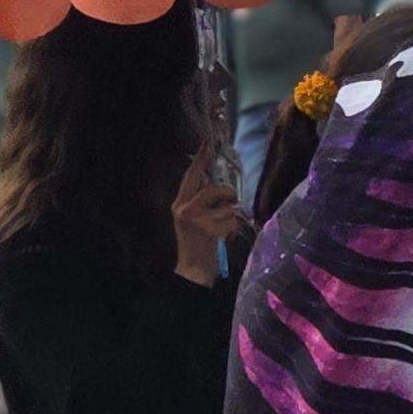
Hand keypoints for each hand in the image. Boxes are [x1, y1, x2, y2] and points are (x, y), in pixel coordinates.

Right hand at [169, 159, 245, 278]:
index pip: (190, 177)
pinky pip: (232, 221)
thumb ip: (196, 199)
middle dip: (228, 193)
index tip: (207, 144)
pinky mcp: (211, 231)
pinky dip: (233, 228)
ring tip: (222, 227)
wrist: (192, 269)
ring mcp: (199, 221)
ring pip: (228, 206)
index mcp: (179, 204)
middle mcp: (186, 209)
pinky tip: (224, 236)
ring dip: (231, 216)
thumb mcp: (188, 218)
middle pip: (215, 189)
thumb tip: (209, 179)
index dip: (199, 161)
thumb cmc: (194, 242)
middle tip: (231, 200)